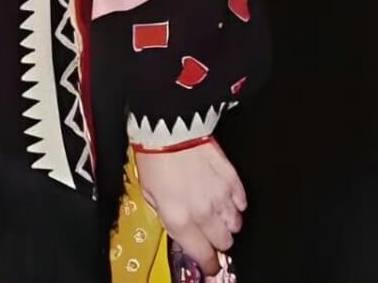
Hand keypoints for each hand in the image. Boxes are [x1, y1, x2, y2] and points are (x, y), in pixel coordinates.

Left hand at [135, 140, 244, 274]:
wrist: (169, 128)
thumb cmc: (154, 156)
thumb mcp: (149, 193)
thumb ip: (168, 216)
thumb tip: (179, 228)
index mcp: (179, 219)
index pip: (203, 255)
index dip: (208, 263)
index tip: (209, 263)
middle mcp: (203, 213)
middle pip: (224, 243)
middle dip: (215, 239)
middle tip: (206, 229)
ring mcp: (221, 198)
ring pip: (235, 226)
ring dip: (225, 221)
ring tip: (213, 208)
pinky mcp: (233, 182)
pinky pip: (242, 203)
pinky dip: (234, 203)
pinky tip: (222, 194)